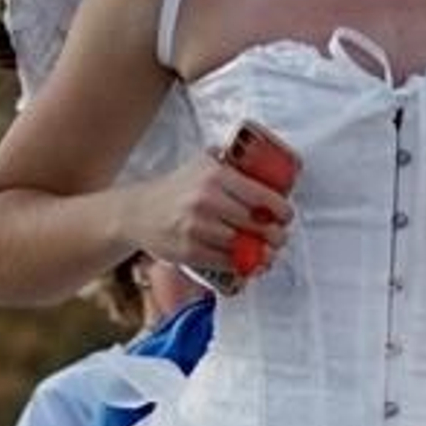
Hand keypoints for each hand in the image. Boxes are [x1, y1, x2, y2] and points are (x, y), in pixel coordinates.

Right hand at [136, 151, 292, 287]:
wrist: (138, 211)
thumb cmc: (176, 188)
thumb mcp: (200, 163)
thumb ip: (229, 159)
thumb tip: (263, 158)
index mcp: (214, 175)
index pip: (260, 196)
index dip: (281, 210)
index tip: (286, 215)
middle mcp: (206, 200)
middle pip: (256, 224)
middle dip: (276, 235)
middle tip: (280, 236)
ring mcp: (196, 228)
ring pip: (243, 246)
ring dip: (262, 254)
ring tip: (269, 253)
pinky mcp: (189, 252)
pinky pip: (226, 263)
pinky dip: (243, 266)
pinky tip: (251, 264)